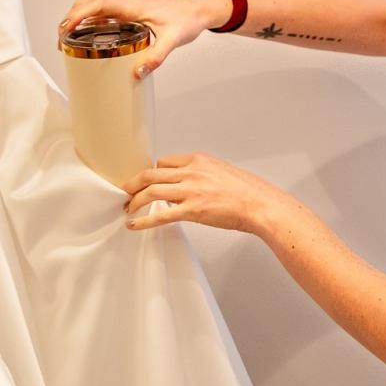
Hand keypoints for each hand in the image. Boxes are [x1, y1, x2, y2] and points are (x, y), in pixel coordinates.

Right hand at [58, 0, 230, 78]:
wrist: (200, 8)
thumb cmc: (187, 18)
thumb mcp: (172, 40)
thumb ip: (155, 57)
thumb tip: (137, 72)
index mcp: (131, 5)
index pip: (96, 4)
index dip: (77, 15)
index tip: (65, 29)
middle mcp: (125, 2)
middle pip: (88, 4)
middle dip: (70, 19)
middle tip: (61, 40)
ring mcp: (127, 6)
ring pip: (94, 7)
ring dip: (78, 19)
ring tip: (68, 40)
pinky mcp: (131, 12)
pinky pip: (104, 13)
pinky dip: (91, 22)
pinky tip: (90, 37)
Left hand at [120, 152, 293, 236]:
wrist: (261, 205)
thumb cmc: (248, 192)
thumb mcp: (222, 172)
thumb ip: (202, 176)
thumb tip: (188, 186)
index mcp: (199, 160)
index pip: (164, 161)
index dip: (152, 172)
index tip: (146, 181)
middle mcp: (192, 172)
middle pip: (151, 173)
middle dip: (133, 183)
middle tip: (124, 191)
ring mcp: (191, 191)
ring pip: (150, 191)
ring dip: (134, 201)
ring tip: (126, 209)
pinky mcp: (192, 210)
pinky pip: (159, 215)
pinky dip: (142, 220)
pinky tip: (133, 225)